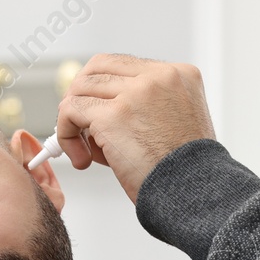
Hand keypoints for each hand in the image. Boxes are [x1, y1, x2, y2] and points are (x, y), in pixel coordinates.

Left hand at [46, 52, 216, 203]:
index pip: (123, 65)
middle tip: (79, 125)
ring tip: (84, 151)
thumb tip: (102, 110)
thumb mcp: (178, 122)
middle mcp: (158, 77)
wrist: (194, 193)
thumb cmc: (186, 171)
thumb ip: (147, 107)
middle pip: (97, 69)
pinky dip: (66, 134)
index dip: (103, 89)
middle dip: (82, 97)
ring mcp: (135, 94)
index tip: (95, 112)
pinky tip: (80, 157)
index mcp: (178, 74)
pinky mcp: (113, 116)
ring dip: (73, 120)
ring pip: (81, 89)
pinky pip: (71, 111)